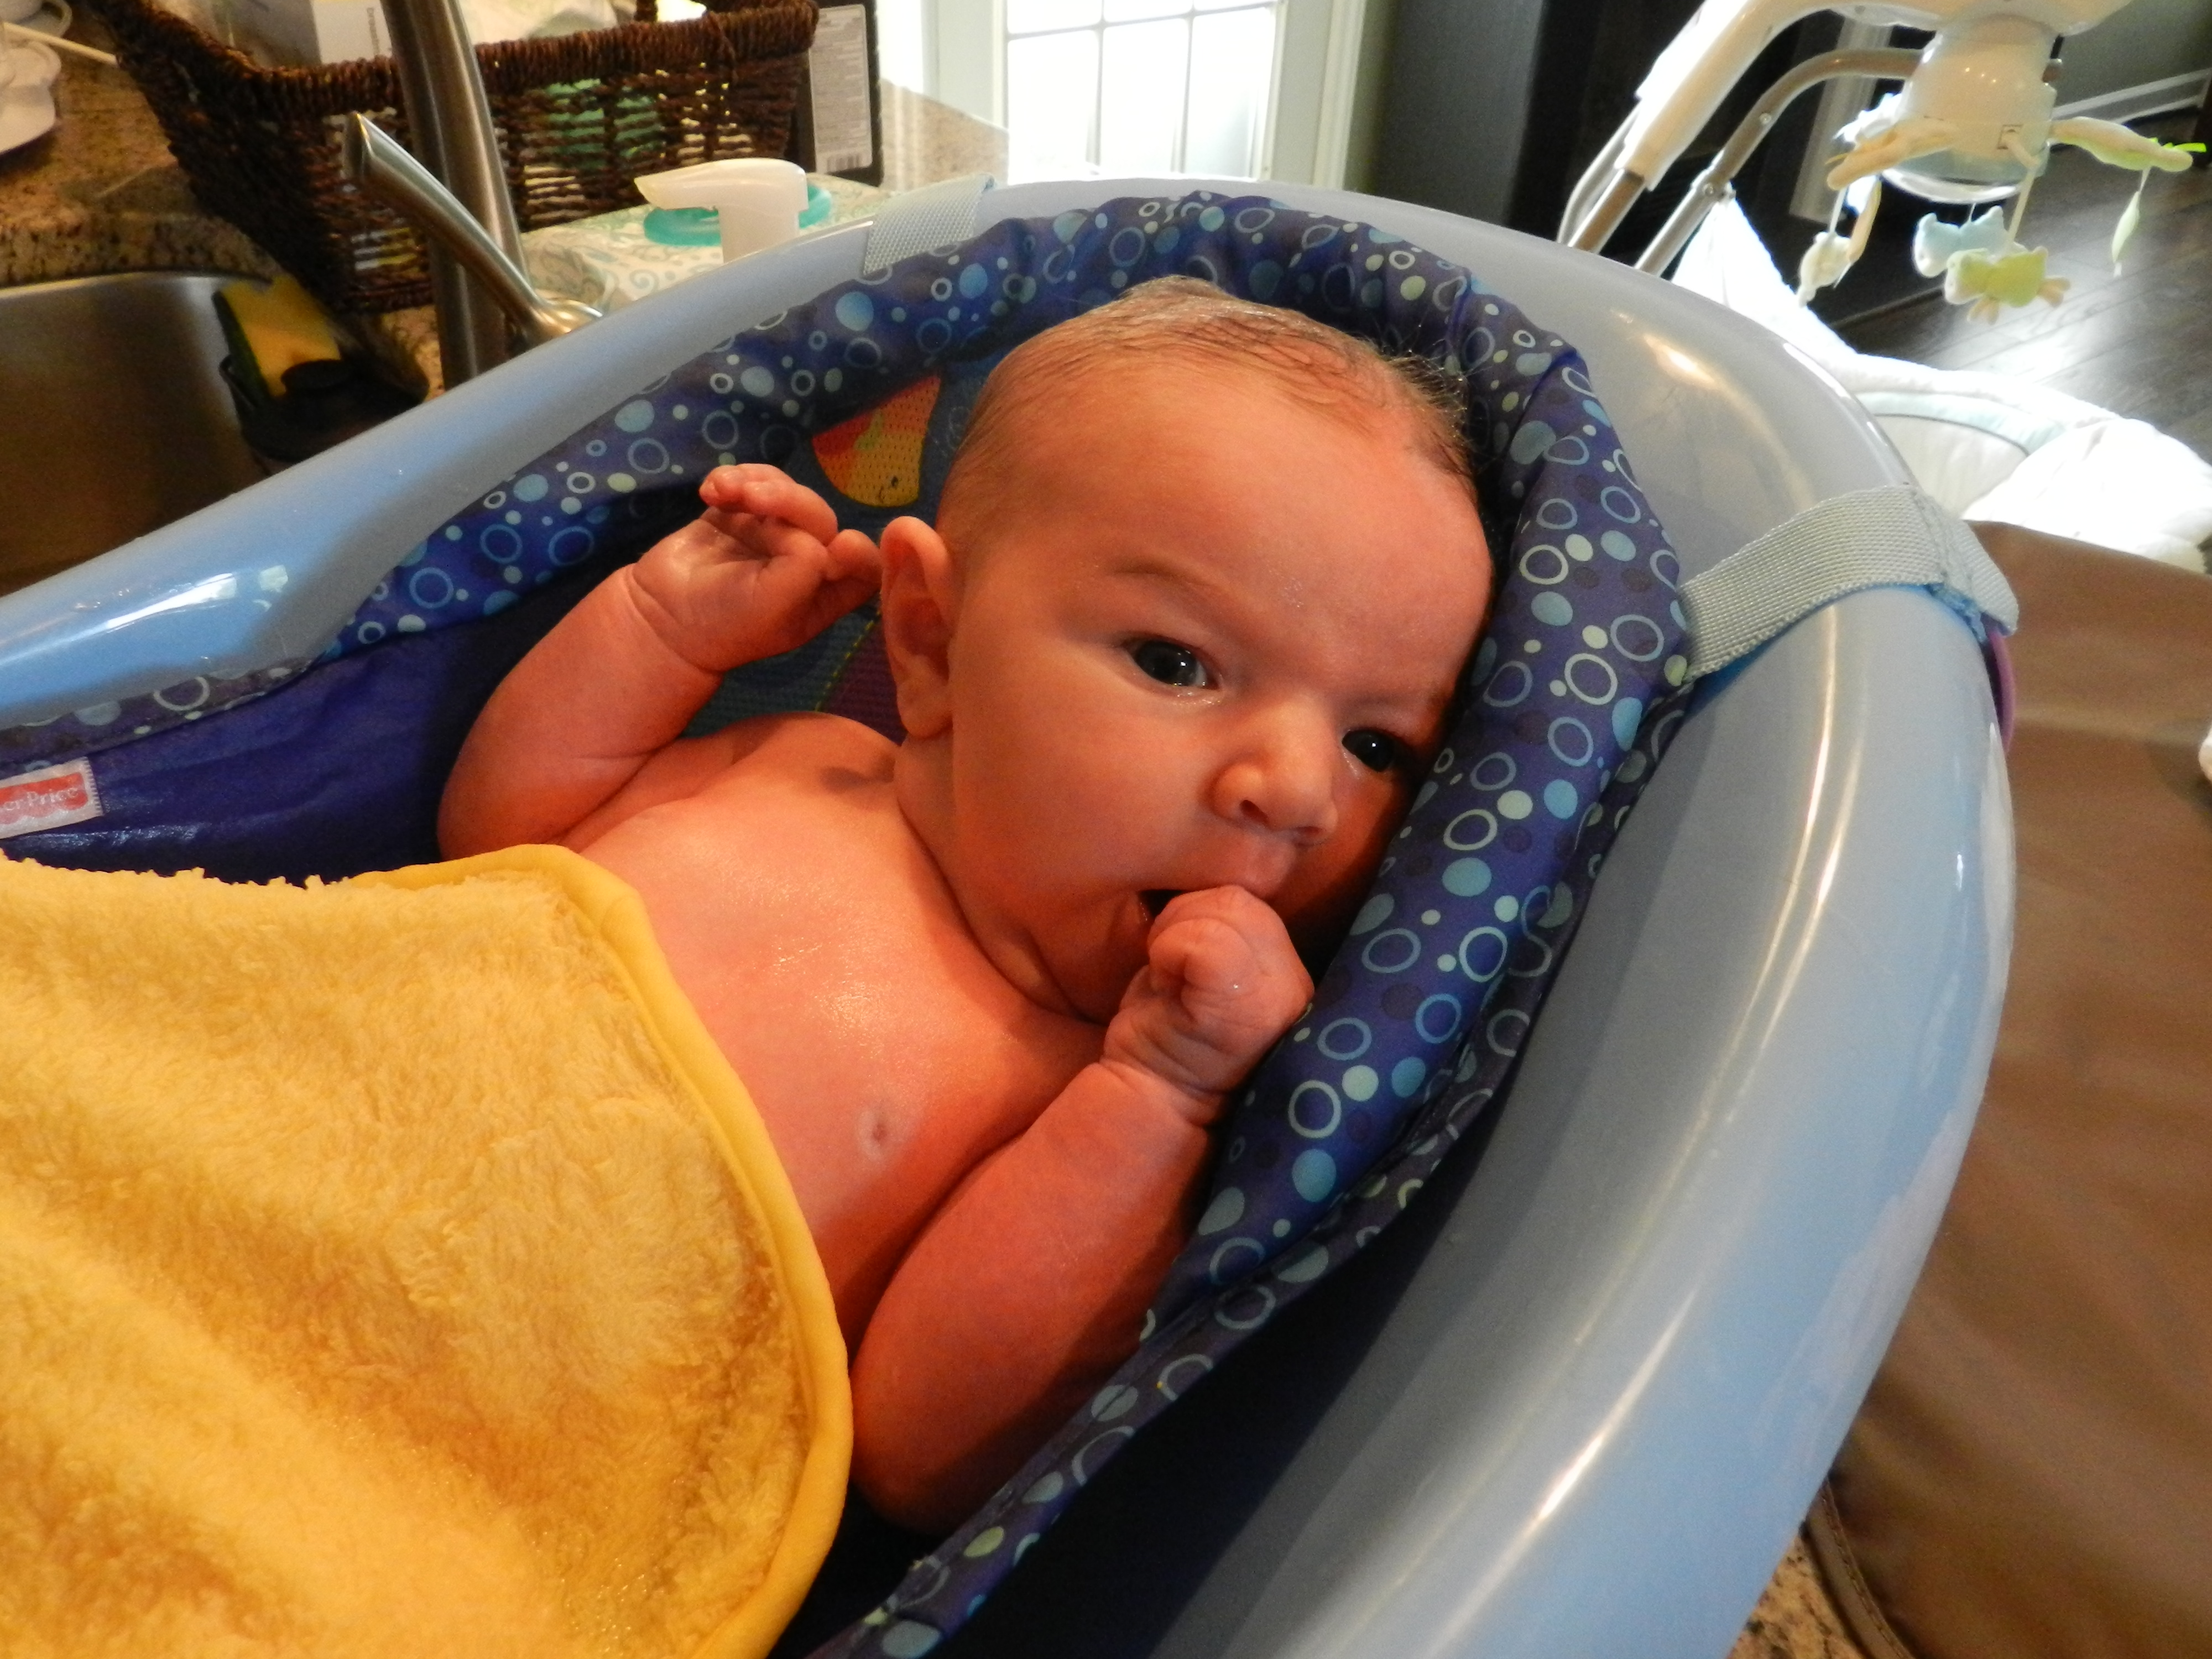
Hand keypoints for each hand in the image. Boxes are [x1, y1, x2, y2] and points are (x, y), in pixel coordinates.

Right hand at [628, 465, 883, 672]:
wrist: (661, 617)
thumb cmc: (726, 623)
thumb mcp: (775, 606)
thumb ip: (804, 566)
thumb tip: (808, 533)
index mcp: (825, 593)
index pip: (863, 563)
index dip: (854, 550)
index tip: (832, 548)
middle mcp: (804, 561)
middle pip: (821, 517)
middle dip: (790, 502)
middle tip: (752, 499)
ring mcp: (770, 534)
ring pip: (785, 492)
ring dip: (759, 483)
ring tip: (724, 491)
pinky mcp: (738, 514)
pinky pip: (750, 481)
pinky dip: (734, 478)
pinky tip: (710, 491)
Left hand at [1102, 887, 1313, 1124]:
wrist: (1153, 1100)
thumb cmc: (1170, 1026)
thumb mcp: (1204, 956)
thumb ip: (1224, 920)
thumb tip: (1214, 867)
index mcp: (1289, 961)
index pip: (1256, 884)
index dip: (1204, 912)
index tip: (1185, 964)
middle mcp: (1303, 977)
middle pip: (1239, 895)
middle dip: (1186, 921)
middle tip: (1172, 975)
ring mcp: (1287, 994)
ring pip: (1225, 907)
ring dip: (1174, 937)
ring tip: (1172, 984)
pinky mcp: (1257, 1009)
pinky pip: (1202, 940)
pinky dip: (1168, 953)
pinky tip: (1165, 991)